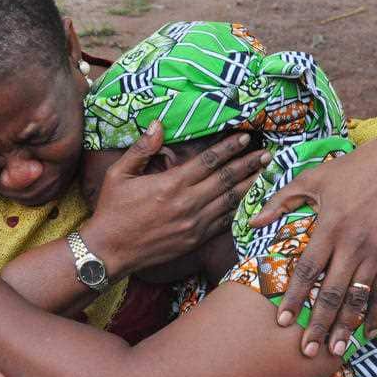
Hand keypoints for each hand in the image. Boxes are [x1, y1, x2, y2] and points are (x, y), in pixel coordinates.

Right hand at [83, 120, 270, 275]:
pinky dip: (239, 211)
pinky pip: (223, 223)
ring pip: (230, 201)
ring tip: (267, 174)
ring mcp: (194, 224)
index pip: (208, 161)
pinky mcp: (194, 240)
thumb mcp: (118, 175)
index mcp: (171, 184)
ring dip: (250, 186)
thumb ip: (141, 149)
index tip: (244, 137)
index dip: (229, 147)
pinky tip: (250, 202)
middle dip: (248, 164)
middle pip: (226, 179)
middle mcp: (188, 203)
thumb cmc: (112, 210)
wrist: (109, 251)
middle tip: (267, 153)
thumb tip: (157, 125)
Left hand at [250, 136, 376, 357]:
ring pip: (358, 297)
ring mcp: (375, 253)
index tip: (282, 320)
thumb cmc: (349, 171)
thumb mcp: (312, 179)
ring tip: (334, 351)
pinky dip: (376, 313)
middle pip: (332, 292)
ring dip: (346, 327)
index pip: (307, 269)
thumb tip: (252, 222)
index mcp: (330, 227)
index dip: (295, 296)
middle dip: (319, 323)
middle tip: (307, 350)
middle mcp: (353, 244)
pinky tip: (367, 334)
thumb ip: (281, 201)